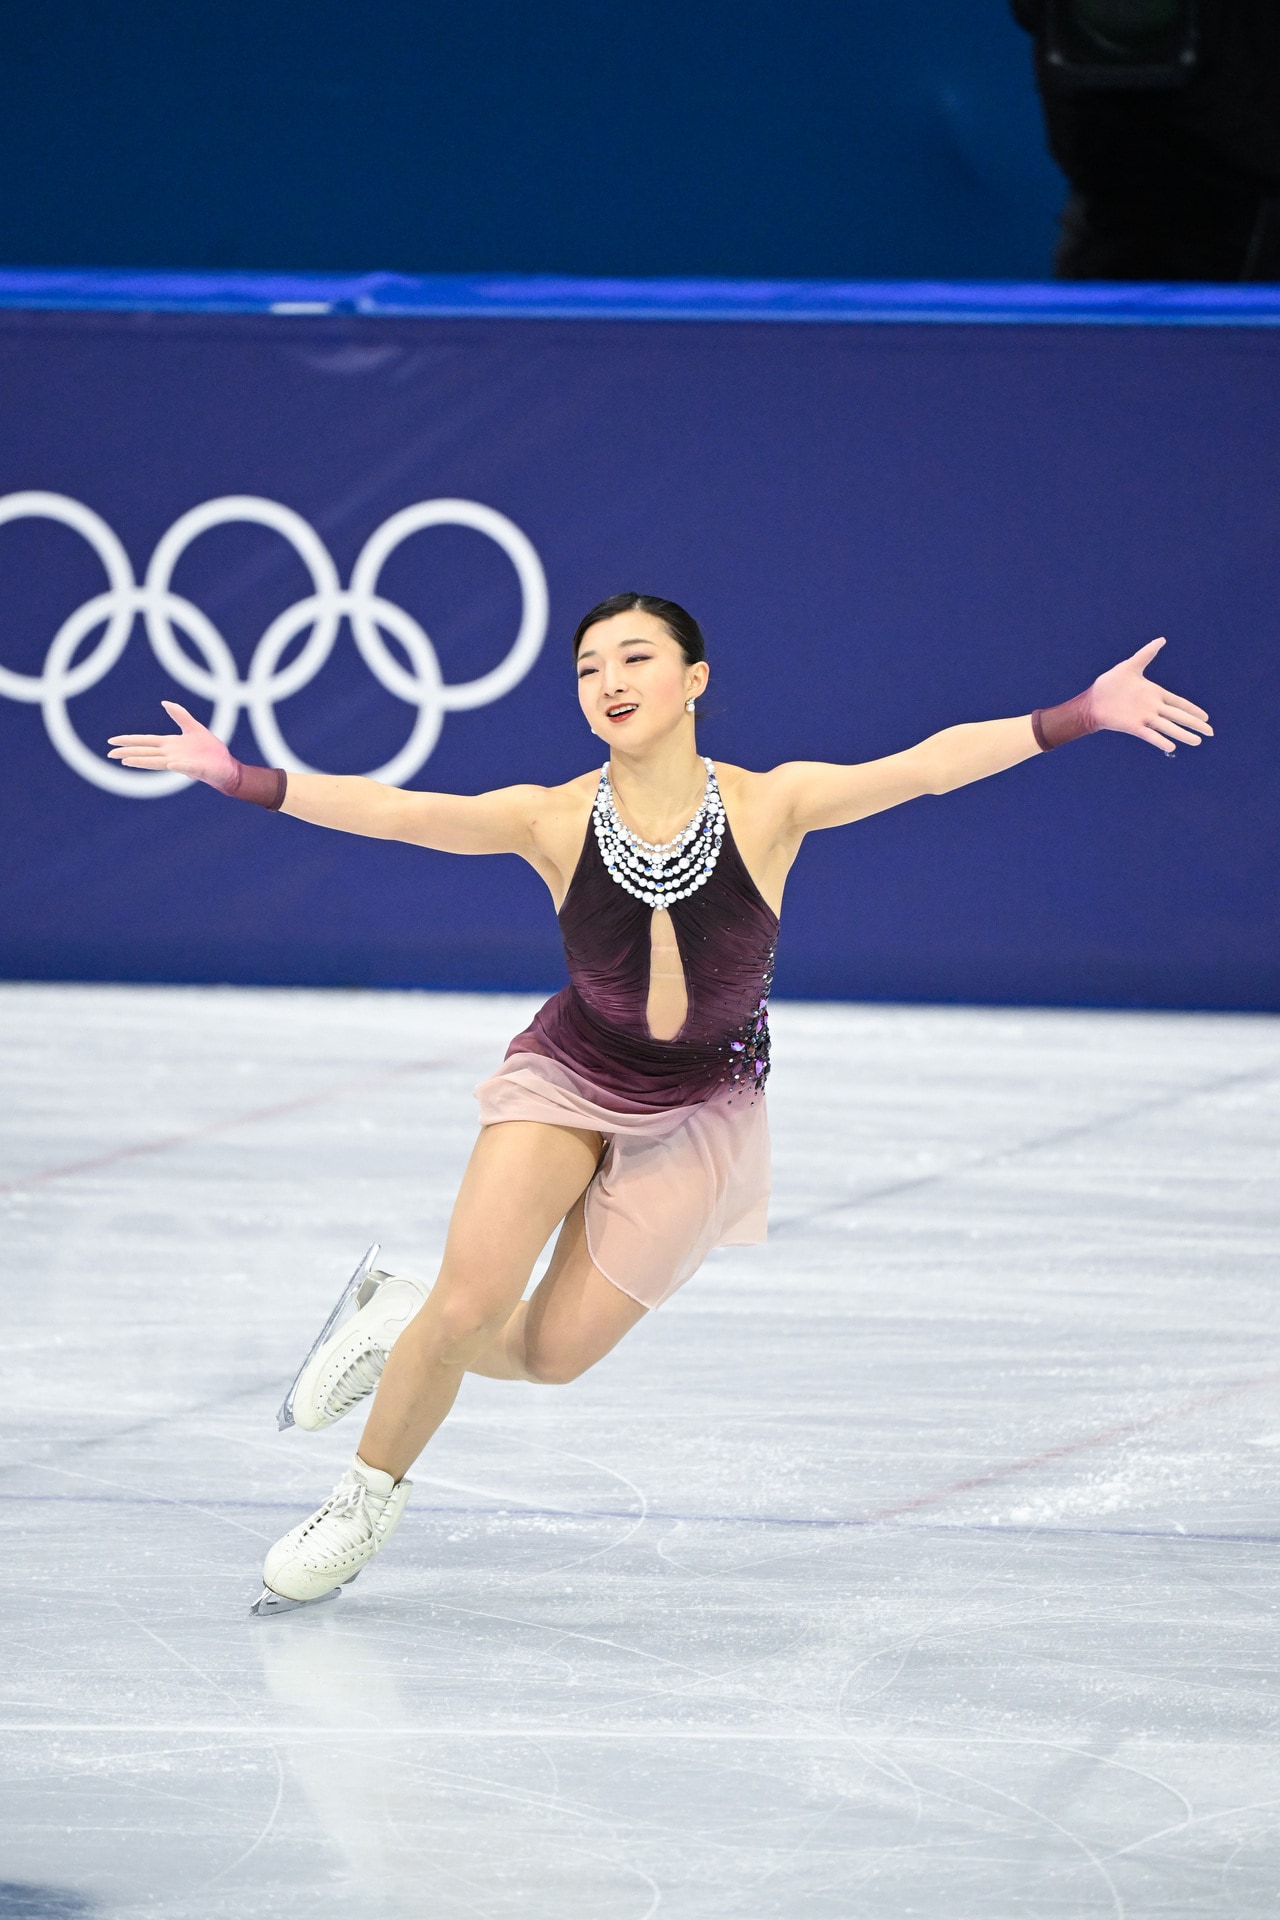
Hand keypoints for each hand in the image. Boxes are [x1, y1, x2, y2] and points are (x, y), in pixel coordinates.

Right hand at [107, 702, 238, 790]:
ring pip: (158, 762)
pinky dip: (179, 765)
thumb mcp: (194, 728)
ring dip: (143, 761)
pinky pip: (186, 767)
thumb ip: (180, 715)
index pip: (145, 741)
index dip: (129, 741)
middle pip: (145, 753)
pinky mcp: (196, 769)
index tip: (112, 741)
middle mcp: (171, 755)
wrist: (226, 766)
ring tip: (127, 761)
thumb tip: (165, 702)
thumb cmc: (210, 750)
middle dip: (128, 753)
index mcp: (170, 745)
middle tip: (110, 754)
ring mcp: (182, 763)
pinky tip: (171, 764)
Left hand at [1090, 639, 1211, 754]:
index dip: (1192, 710)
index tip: (1206, 718)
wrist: (1092, 700)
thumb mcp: (1130, 666)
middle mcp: (1153, 707)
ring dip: (1183, 734)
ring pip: (1168, 727)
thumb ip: (1147, 654)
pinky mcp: (1133, 726)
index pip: (1179, 703)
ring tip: (1197, 741)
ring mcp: (1144, 718)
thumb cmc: (1110, 684)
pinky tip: (1172, 747)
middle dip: (1195, 724)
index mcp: (1155, 694)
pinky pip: (1150, 734)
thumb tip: (1162, 639)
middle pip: (1178, 716)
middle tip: (1210, 732)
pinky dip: (1160, 740)